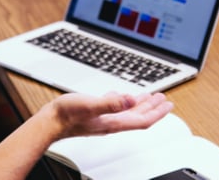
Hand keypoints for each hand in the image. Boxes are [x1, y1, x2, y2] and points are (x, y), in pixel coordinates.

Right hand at [48, 92, 173, 139]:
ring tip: (149, 97)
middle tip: (164, 99)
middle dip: (153, 108)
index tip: (168, 105)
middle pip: (138, 116)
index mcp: (113, 122)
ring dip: (140, 104)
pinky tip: (121, 96)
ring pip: (128, 112)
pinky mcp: (95, 114)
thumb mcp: (90, 105)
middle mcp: (111, 122)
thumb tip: (129, 99)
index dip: (157, 113)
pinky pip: (115, 108)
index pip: (142, 120)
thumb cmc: (67, 116)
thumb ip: (110, 103)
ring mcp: (103, 119)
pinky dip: (123, 102)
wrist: (50, 123)